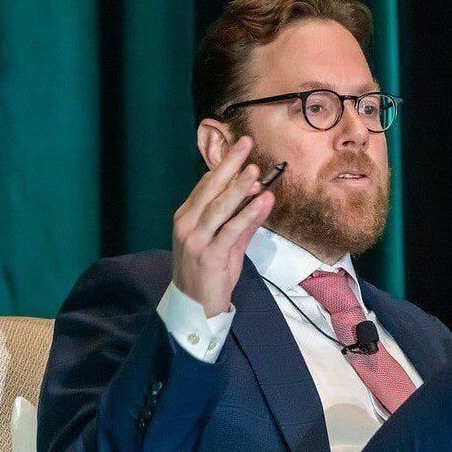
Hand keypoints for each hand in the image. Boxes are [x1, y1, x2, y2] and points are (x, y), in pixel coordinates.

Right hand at [171, 135, 274, 317]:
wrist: (195, 307)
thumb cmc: (209, 272)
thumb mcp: (228, 243)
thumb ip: (245, 221)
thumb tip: (264, 197)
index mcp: (187, 217)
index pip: (205, 185)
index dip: (224, 168)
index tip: (241, 150)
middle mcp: (187, 224)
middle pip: (210, 188)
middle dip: (229, 165)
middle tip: (245, 143)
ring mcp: (196, 240)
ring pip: (219, 207)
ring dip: (238, 187)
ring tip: (254, 170)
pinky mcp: (210, 255)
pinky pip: (230, 230)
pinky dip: (247, 214)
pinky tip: (261, 202)